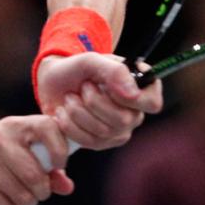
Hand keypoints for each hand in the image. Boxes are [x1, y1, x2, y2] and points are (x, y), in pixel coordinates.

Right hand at [0, 115, 74, 204]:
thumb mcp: (19, 158)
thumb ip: (47, 171)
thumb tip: (67, 187)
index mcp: (13, 125)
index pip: (46, 126)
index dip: (60, 148)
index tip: (59, 165)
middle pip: (34, 173)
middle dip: (41, 192)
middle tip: (38, 196)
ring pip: (20, 193)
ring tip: (23, 204)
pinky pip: (1, 203)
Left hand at [35, 53, 161, 149]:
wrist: (52, 83)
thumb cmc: (75, 69)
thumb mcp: (91, 60)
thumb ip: (115, 71)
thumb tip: (133, 95)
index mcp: (139, 88)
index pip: (152, 103)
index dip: (130, 98)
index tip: (108, 86)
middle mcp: (134, 112)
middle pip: (124, 120)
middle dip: (94, 101)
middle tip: (83, 86)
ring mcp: (118, 130)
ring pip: (103, 131)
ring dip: (78, 110)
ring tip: (70, 97)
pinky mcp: (100, 143)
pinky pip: (88, 141)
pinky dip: (69, 124)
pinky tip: (64, 112)